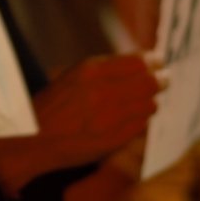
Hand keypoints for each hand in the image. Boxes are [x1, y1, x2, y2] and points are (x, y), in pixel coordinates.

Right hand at [0, 54, 164, 195]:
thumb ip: (108, 69)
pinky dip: (142, 119)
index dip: (154, 61)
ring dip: (150, 101)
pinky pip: (141, 125)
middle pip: (149, 83)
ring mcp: (109, 118)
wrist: (35, 138)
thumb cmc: (55, 104)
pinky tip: (134, 117)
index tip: (159, 62)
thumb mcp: (76, 76)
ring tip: (147, 99)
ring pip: (149, 104)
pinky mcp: (113, 140)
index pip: (138, 62)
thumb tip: (144, 63)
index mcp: (90, 71)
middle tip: (164, 79)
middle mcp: (102, 92)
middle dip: (160, 80)